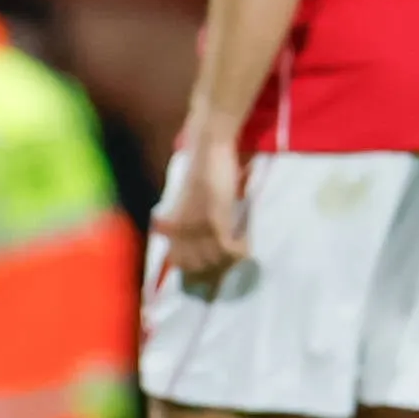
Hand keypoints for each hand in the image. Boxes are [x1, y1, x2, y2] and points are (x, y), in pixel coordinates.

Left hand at [156, 131, 248, 285]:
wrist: (208, 149)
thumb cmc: (201, 169)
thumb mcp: (186, 197)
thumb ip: (184, 218)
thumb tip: (192, 240)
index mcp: (171, 224)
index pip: (177, 260)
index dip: (194, 268)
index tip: (212, 268)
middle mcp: (180, 229)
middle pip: (196, 264)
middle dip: (214, 268)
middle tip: (231, 261)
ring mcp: (196, 226)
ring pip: (213, 258)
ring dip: (229, 260)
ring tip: (241, 254)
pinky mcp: (214, 220)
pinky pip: (228, 248)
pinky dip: (240, 251)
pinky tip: (247, 247)